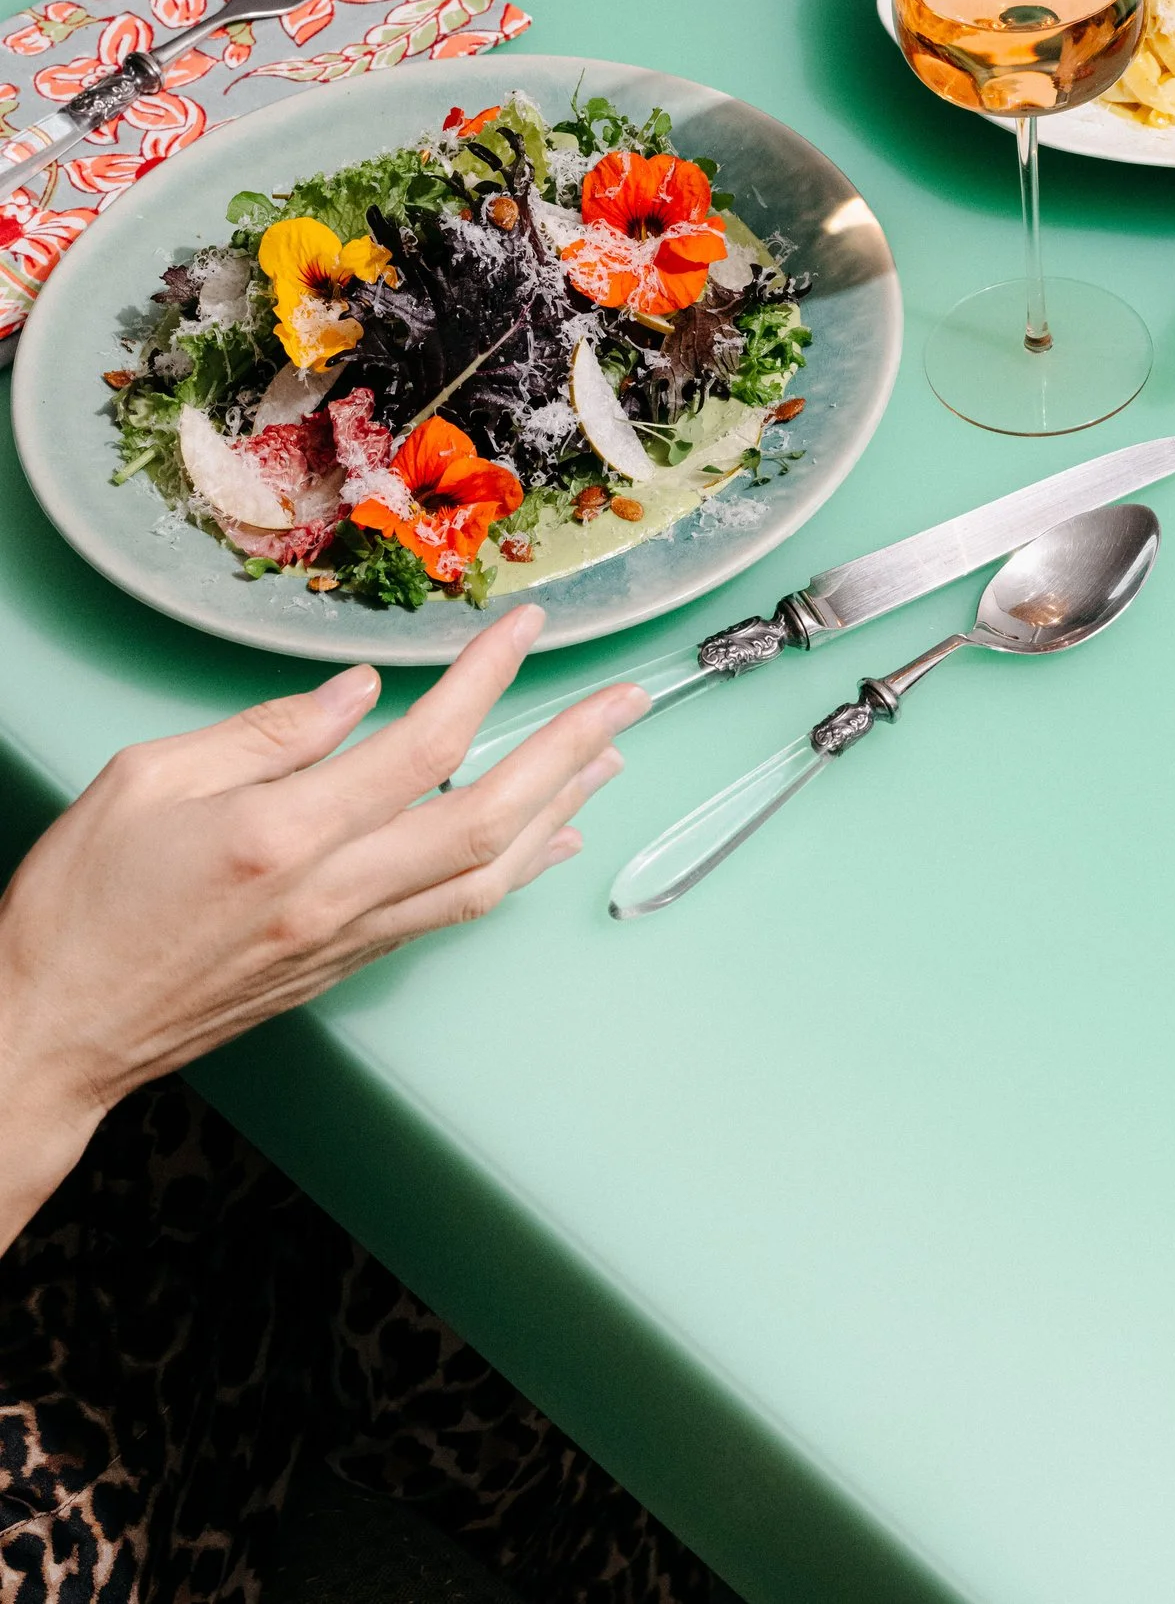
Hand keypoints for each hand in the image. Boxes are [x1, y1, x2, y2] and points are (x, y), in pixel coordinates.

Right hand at [0, 607, 640, 1229]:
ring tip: (610, 756)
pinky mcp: (340, 969)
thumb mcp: (144, 782)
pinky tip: (547, 842)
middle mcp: (332, 893)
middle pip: (490, 817)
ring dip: (561, 811)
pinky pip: (451, 915)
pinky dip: (511, 870)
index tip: (528, 627)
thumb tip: (358, 696)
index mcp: (284, 834)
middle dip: (570, 749)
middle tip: (626, 697)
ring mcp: (344, 939)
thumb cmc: (78, 908)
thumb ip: (263, 733)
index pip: (424, 743)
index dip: (489, 678)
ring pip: (486, 875)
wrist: (46, 1038)